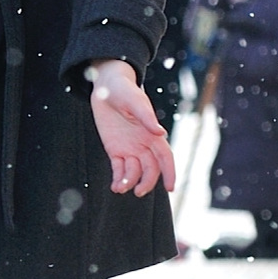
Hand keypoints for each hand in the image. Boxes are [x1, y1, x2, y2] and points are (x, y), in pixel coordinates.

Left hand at [87, 60, 173, 196]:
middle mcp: (143, 144)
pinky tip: (115, 186)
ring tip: (119, 188)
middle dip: (147, 182)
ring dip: (129, 182)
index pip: (165, 157)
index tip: (171, 188)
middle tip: (138, 192)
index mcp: (152, 134)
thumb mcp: (135, 101)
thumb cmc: (124, 90)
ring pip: (134, 172)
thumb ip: (147, 117)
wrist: (106, 86)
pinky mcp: (114, 149)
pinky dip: (118, 179)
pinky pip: (119, 169)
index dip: (169, 172)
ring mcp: (129, 148)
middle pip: (150, 169)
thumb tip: (161, 133)